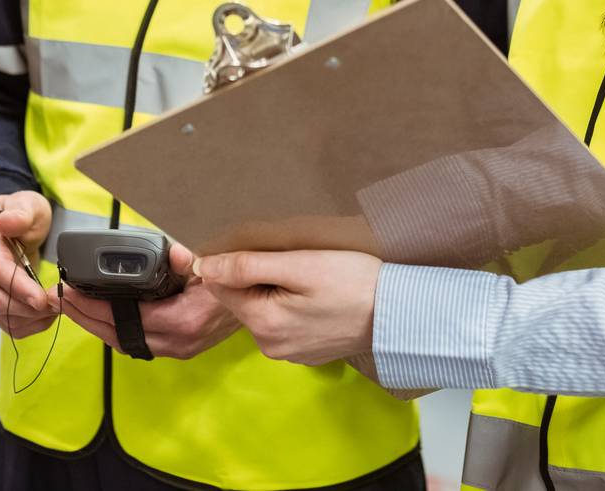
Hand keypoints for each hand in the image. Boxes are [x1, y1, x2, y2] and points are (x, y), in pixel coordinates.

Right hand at [0, 191, 56, 338]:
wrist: (11, 225)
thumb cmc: (20, 214)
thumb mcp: (27, 204)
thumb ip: (21, 212)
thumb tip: (7, 223)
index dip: (17, 286)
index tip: (40, 298)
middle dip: (27, 306)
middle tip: (57, 304)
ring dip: (29, 317)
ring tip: (55, 308)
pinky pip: (3, 321)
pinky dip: (26, 324)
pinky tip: (45, 316)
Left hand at [53, 243, 239, 359]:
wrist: (259, 303)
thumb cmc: (236, 282)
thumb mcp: (215, 265)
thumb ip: (191, 260)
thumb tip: (176, 253)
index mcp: (182, 321)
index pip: (125, 318)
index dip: (93, 307)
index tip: (69, 292)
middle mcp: (177, 342)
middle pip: (116, 336)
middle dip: (84, 317)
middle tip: (58, 299)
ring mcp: (177, 349)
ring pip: (124, 343)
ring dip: (95, 326)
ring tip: (72, 306)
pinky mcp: (178, 349)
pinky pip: (136, 344)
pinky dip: (114, 330)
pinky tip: (100, 316)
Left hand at [197, 250, 381, 365]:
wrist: (400, 314)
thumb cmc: (354, 283)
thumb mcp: (298, 265)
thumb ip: (247, 265)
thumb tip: (204, 266)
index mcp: (263, 323)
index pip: (222, 286)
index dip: (236, 262)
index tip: (266, 251)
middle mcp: (270, 345)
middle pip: (243, 299)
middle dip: (259, 276)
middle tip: (296, 262)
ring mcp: (289, 352)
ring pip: (264, 310)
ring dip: (277, 290)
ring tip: (311, 278)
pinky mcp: (307, 351)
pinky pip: (285, 322)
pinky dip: (293, 305)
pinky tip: (318, 296)